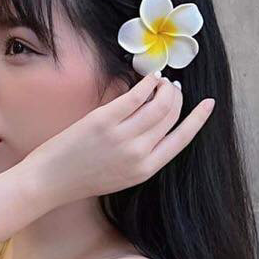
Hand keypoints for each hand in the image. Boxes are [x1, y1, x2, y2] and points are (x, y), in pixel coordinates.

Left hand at [24, 72, 214, 205]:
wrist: (51, 181)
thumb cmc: (84, 178)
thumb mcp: (123, 175)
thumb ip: (143, 155)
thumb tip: (159, 125)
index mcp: (146, 168)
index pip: (183, 138)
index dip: (198, 118)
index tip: (208, 104)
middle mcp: (138, 152)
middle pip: (171, 116)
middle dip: (177, 98)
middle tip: (174, 88)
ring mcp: (122, 135)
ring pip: (158, 103)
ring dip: (165, 87)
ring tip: (162, 81)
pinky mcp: (105, 120)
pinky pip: (136, 95)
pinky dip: (147, 83)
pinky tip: (150, 78)